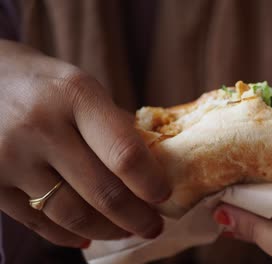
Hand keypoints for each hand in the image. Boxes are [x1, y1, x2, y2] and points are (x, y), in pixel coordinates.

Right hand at [0, 40, 169, 247]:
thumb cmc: (44, 84)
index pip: (124, 154)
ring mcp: (10, 157)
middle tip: (153, 226)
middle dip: (136, 218)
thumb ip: (114, 126)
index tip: (165, 197)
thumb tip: (151, 169)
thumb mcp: (83, 87)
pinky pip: (38, 222)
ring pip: (71, 214)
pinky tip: (88, 235)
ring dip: (107, 231)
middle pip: (102, 192)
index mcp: (75, 96)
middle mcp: (40, 126)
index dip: (150, 184)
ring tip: (126, 232)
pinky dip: (69, 234)